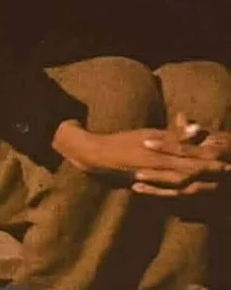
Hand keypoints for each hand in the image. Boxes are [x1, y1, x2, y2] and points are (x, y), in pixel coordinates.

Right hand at [53, 120, 230, 196]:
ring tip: (218, 184)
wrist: (99, 156)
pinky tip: (194, 191)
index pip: (192, 155)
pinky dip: (186, 191)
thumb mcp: (148, 133)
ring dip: (203, 183)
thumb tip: (195, 125)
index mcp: (161, 150)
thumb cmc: (123, 141)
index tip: (226, 159)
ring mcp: (156, 178)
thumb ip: (172, 133)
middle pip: (192, 170)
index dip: (210, 158)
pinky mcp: (153, 186)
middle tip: (227, 171)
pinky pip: (172, 191)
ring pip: (186, 182)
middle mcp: (161, 166)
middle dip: (211, 172)